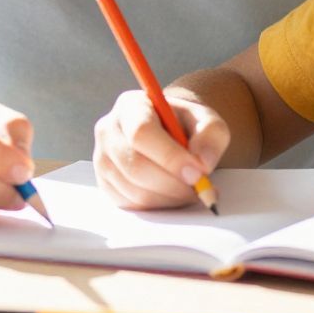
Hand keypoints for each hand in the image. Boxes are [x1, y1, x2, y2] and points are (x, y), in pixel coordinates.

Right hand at [92, 88, 227, 209]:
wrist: (170, 135)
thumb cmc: (186, 126)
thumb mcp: (207, 121)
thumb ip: (211, 135)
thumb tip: (202, 163)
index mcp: (131, 106)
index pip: (141, 133)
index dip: (170, 157)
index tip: (197, 173)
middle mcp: (108, 131)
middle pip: (135, 166)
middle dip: (173, 184)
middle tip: (200, 188)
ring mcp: (102, 159)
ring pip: (135, 191)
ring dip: (169, 198)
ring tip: (191, 190)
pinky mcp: (105, 184)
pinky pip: (132, 205)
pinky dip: (159, 205)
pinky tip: (174, 194)